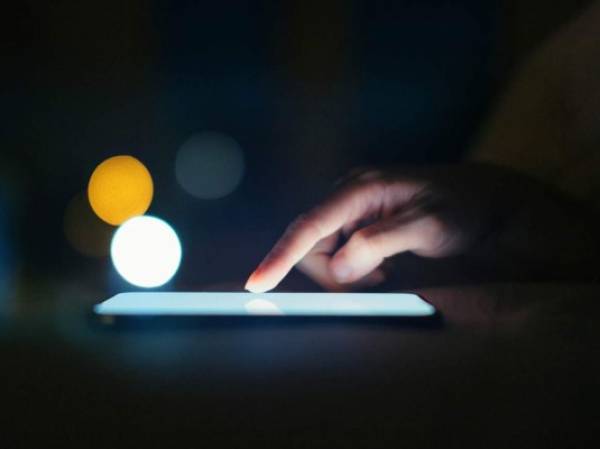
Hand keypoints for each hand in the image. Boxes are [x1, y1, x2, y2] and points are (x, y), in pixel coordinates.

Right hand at [245, 164, 598, 292]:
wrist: (488, 201)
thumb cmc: (464, 206)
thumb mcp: (430, 225)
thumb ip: (382, 243)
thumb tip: (338, 267)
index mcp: (361, 189)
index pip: (310, 226)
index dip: (280, 256)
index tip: (256, 283)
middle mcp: (349, 196)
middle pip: (311, 245)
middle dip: (334, 272)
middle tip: (380, 278)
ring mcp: (354, 210)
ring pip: (324, 253)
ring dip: (348, 273)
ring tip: (389, 269)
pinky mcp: (360, 224)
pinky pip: (340, 254)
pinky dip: (356, 270)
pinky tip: (385, 265)